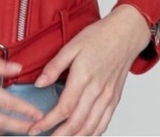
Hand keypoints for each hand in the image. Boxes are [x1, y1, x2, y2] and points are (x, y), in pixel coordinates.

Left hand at [27, 4, 150, 135]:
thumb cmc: (98, 36)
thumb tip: (39, 83)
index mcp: (83, 77)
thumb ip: (54, 66)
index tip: (34, 128)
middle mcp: (97, 91)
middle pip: (76, 123)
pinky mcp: (115, 99)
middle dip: (58, 135)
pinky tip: (82, 134)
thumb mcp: (72, 45)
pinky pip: (104, 123)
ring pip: (91, 128)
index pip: (63, 108)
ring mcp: (108, 97)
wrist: (125, 34)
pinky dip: (92, 133)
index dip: (47, 122)